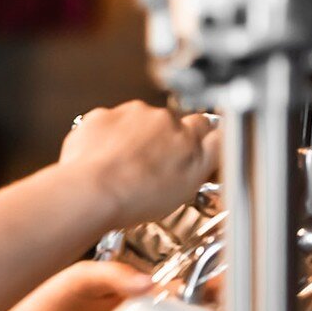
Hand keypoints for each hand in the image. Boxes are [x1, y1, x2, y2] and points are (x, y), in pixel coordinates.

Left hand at [59, 101, 219, 228]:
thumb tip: (220, 139)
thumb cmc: (134, 195)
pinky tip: (104, 162)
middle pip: (166, 124)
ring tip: (124, 171)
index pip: (203, 125)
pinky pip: (107, 125)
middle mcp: (157, 118)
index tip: (189, 150)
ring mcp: (126, 115)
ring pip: (135, 123)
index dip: (196, 140)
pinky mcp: (100, 118)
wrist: (91, 192)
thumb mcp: (190, 182)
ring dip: (132, 140)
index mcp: (184, 134)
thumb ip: (210, 154)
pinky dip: (106, 139)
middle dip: (161, 142)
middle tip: (151, 170)